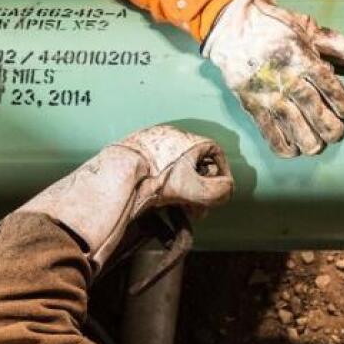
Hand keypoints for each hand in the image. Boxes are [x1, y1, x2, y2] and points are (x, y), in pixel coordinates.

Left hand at [16, 125, 232, 272]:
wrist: (116, 175)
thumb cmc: (156, 177)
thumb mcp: (196, 188)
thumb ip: (220, 191)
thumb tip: (227, 192)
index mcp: (187, 138)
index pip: (215, 153)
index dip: (221, 174)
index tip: (218, 193)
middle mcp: (170, 136)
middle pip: (195, 163)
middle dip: (201, 187)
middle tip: (198, 207)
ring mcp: (149, 144)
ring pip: (176, 168)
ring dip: (183, 189)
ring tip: (179, 206)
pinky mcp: (133, 155)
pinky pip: (156, 170)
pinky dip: (163, 185)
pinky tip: (160, 200)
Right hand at [203, 0, 343, 156]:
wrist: (231, 27)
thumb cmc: (274, 27)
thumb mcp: (307, 27)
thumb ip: (335, 43)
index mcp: (301, 57)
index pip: (328, 84)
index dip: (340, 101)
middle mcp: (285, 77)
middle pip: (311, 106)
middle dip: (327, 126)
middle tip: (336, 134)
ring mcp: (266, 92)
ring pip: (290, 121)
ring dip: (306, 139)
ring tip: (316, 147)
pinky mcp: (250, 102)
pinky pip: (266, 128)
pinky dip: (279, 143)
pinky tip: (292, 151)